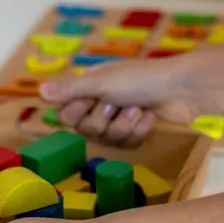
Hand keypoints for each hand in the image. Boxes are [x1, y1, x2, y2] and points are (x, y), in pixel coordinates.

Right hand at [38, 55, 210, 146]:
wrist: (185, 88)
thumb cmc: (142, 78)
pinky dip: (139, 131)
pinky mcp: (139, 130)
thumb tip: (39, 91)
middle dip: (104, 121)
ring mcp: (121, 117)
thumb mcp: (102, 82)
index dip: (76, 114)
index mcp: (90, 86)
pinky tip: (150, 116)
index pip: (66, 114)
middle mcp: (102, 101)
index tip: (87, 103)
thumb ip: (71, 89)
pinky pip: (127, 144)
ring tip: (139, 109)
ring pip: (108, 140)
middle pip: (86, 131)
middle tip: (116, 104)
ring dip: (125, 126)